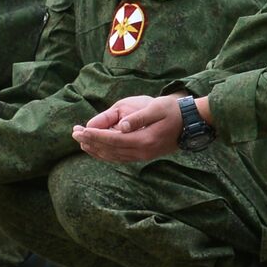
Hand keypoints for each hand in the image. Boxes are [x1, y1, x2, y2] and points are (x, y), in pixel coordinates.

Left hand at [71, 93, 186, 162]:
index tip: (80, 130)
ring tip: (82, 142)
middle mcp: (142, 151)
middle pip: (110, 150)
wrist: (191, 123)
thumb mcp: (156, 108)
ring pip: (114, 157)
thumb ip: (138, 118)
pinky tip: (98, 149)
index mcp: (144, 140)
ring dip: (96, 150)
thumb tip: (121, 126)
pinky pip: (121, 158)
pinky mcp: (144, 155)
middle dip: (91, 142)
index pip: (112, 140)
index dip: (94, 136)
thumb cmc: (173, 111)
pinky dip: (107, 154)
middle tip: (74, 134)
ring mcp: (143, 156)